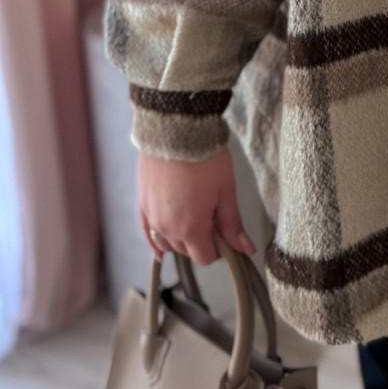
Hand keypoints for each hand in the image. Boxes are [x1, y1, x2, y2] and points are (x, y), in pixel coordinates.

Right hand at [138, 146, 256, 265]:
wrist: (177, 132)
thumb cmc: (206, 159)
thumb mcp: (225, 191)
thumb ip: (232, 224)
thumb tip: (246, 249)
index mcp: (190, 228)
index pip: (204, 257)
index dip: (218, 249)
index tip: (225, 233)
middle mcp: (166, 228)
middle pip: (186, 250)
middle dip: (201, 241)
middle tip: (211, 217)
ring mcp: (151, 217)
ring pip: (166, 243)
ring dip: (180, 239)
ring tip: (191, 218)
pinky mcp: (141, 204)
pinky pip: (146, 232)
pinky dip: (154, 241)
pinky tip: (159, 251)